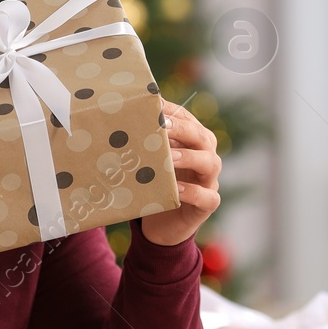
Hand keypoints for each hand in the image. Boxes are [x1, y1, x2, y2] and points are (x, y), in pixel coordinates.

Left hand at [140, 97, 221, 246]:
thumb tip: (117, 119)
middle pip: (202, 137)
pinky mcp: (208, 204)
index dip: (173, 112)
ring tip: (170, 157)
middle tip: (162, 125)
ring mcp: (210, 180)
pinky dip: (193, 192)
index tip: (153, 104)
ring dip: (190, 158)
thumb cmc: (156, 185)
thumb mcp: (150, 161)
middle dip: (183, 129)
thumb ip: (145, 143)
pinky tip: (176, 189)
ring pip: (210, 163)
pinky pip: (207, 196)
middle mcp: (206, 156)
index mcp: (193, 141)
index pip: (187, 119)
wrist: (163, 224)